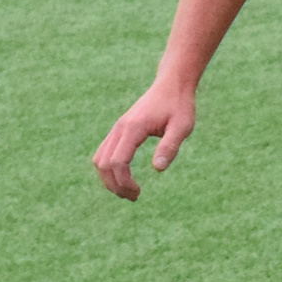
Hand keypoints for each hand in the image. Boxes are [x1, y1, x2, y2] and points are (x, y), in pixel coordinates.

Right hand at [93, 79, 196, 200]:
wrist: (171, 85)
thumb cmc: (180, 105)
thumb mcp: (182, 127)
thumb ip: (170, 146)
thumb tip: (157, 169)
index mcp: (133, 128)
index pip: (117, 162)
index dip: (123, 182)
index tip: (138, 192)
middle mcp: (120, 128)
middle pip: (103, 164)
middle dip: (114, 185)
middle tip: (134, 197)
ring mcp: (117, 128)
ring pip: (99, 159)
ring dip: (109, 179)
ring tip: (129, 191)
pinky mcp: (119, 130)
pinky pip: (104, 153)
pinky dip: (108, 169)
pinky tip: (124, 177)